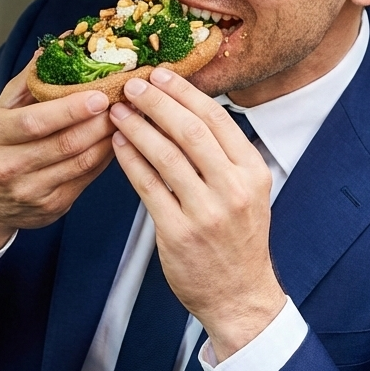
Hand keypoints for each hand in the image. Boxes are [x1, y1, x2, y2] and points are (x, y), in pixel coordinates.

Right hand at [0, 55, 115, 254]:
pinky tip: (117, 140)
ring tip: (127, 117)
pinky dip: (106, 157)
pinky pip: (87, 178)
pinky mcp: (52, 206)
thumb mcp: (0, 111)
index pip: (36, 122)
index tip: (99, 96)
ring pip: (81, 162)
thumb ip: (28, 80)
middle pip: (65, 143)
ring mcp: (32, 190)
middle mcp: (9, 165)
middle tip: (125, 102)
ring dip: (109, 138)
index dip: (70, 110)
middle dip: (100, 122)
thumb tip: (57, 46)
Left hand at [109, 68, 286, 360]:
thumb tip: (186, 109)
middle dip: (157, 102)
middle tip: (132, 84)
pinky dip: (130, 160)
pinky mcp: (178, 233)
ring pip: (165, 155)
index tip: (161, 74)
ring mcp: (206, 212)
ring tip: (117, 110)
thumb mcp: (248, 192)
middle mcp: (233, 188)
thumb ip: (224, 156)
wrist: (240, 296)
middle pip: (190, 130)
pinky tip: (117, 144)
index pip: (216, 119)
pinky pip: (147, 186)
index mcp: (252, 171)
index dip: (184, 92)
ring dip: (137, 127)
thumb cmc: (238, 239)